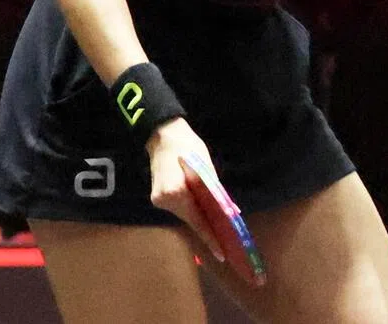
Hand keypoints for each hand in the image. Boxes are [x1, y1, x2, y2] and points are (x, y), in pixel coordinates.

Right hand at [145, 118, 226, 264]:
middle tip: (224, 240)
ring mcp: (158, 200)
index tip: (221, 253)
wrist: (162, 134)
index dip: (210, 237)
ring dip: (198, 216)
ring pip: (184, 214)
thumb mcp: (206, 166)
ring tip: (215, 224)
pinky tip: (200, 208)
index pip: (197, 220)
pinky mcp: (157, 197)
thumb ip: (215, 191)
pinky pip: (178, 208)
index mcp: (177, 192)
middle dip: (207, 227)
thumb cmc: (188, 146)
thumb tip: (229, 211)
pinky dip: (190, 209)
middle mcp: (165, 200)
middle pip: (190, 219)